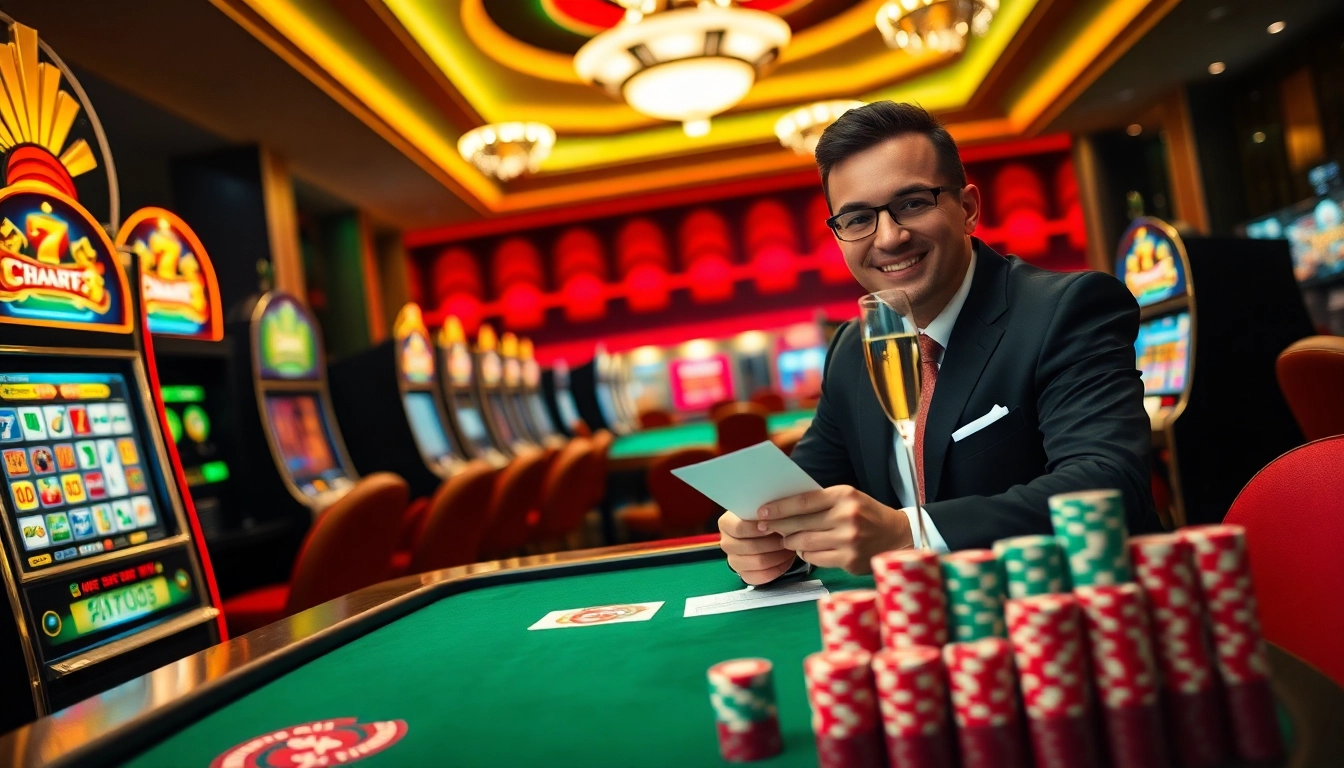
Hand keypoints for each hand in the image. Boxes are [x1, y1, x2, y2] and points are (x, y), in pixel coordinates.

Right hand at [718, 511, 796, 584]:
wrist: (765, 532)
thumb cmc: (764, 518)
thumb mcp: (762, 510)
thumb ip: (764, 512)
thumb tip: (772, 517)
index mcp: (726, 524)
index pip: (739, 529)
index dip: (757, 529)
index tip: (773, 526)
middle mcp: (726, 543)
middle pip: (750, 547)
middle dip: (773, 543)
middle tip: (788, 538)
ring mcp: (733, 561)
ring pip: (758, 563)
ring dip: (778, 556)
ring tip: (789, 548)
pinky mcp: (743, 574)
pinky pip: (761, 576)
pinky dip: (776, 569)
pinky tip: (785, 561)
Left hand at [755, 485, 912, 573]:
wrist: (897, 536)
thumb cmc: (865, 514)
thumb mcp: (847, 498)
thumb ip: (820, 501)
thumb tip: (783, 508)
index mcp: (844, 495)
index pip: (803, 501)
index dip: (779, 507)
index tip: (761, 511)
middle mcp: (847, 517)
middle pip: (800, 523)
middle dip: (778, 526)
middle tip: (764, 527)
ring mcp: (849, 540)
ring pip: (804, 543)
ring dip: (790, 542)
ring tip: (785, 539)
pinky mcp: (850, 560)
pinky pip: (815, 558)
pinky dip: (806, 554)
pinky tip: (805, 550)